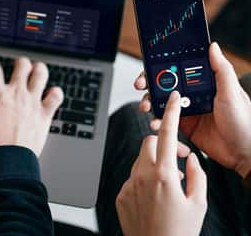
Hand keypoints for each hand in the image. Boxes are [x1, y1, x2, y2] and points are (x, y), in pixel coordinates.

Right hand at [0, 57, 63, 155]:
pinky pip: (55, 98)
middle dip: (20, 63)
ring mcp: (32, 102)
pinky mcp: (43, 114)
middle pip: (22, 66)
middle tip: (19, 64)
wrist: (6, 160)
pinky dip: (55, 93)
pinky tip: (53, 92)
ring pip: (40, 76)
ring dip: (39, 70)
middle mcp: (16, 92)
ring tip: (37, 69)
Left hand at [116, 91, 206, 235]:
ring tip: (168, 184)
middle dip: (163, 144)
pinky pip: (132, 177)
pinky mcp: (121, 194)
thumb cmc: (180, 233)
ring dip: (154, 163)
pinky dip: (143, 180)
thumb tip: (192, 159)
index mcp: (164, 174)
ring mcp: (129, 184)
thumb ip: (197, 175)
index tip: (172, 99)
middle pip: (149, 142)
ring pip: (140, 159)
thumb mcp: (198, 204)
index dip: (171, 113)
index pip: (167, 134)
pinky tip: (154, 197)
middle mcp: (142, 175)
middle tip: (177, 158)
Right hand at [136, 42, 250, 177]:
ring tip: (146, 107)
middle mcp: (193, 93)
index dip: (161, 66)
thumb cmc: (244, 122)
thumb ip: (221, 69)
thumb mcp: (232, 92)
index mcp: (203, 82)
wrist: (244, 154)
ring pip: (161, 101)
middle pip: (165, 83)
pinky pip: (165, 119)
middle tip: (141, 85)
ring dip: (150, 102)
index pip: (178, 69)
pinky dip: (157, 120)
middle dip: (149, 83)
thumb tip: (213, 46)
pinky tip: (156, 123)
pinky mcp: (184, 125)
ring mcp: (187, 109)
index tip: (149, 67)